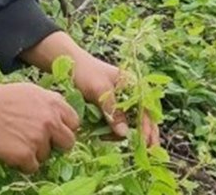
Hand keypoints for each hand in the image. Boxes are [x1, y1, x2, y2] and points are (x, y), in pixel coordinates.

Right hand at [0, 82, 79, 172]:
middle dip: (55, 144)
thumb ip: (50, 103)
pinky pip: (32, 167)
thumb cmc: (3, 97)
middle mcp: (51, 122)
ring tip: (16, 140)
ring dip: (35, 152)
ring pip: (47, 156)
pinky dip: (22, 162)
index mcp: (55, 104)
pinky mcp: (26, 155)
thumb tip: (62, 118)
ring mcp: (39, 139)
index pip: (74, 123)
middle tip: (38, 141)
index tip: (53, 131)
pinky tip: (11, 150)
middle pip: (68, 143)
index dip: (63, 128)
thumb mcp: (32, 91)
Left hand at [21, 32, 160, 146]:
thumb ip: (112, 110)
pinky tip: (102, 135)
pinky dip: (110, 132)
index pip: (147, 110)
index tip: (146, 144)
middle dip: (142, 136)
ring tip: (105, 138)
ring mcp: (119, 102)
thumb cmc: (85, 71)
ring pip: (127, 124)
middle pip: (142, 119)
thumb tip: (125, 134)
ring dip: (120, 134)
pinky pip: (114, 124)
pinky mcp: (108, 108)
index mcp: (133, 86)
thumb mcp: (99, 89)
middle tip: (143, 152)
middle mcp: (129, 94)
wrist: (66, 63)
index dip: (148, 128)